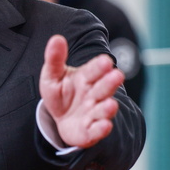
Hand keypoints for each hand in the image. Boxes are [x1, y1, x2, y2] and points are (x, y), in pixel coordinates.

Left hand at [39, 34, 123, 148]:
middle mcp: (94, 95)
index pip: (93, 70)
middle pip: (103, 88)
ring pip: (103, 110)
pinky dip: (101, 129)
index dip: (99, 66)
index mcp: (86, 78)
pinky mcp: (90, 131)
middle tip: (117, 75)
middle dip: (109, 83)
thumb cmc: (61, 93)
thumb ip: (55, 59)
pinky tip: (104, 125)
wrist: (62, 119)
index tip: (105, 61)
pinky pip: (96, 130)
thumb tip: (56, 38)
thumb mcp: (52, 75)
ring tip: (110, 105)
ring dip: (107, 108)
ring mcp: (93, 113)